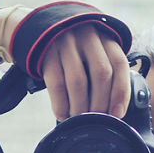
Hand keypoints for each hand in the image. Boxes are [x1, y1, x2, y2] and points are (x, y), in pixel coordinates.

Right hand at [0, 7, 130, 120]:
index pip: (119, 63)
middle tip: (95, 121)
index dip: (120, 92)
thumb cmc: (70, 51)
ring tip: (79, 120)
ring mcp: (65, 42)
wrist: (33, 30)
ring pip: (78, 80)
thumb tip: (115, 111)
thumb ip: (105, 72)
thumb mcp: (91, 51)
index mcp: (103, 35)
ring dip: (80, 107)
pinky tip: (62, 114)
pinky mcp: (46, 53)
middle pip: (101, 73)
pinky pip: (56, 84)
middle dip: (100, 104)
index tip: (117, 114)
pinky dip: (61, 104)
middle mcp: (86, 35)